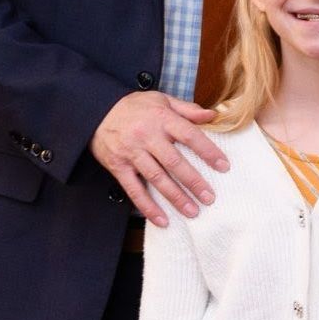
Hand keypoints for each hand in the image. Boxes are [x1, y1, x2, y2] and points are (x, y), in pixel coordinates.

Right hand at [90, 90, 227, 225]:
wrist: (95, 111)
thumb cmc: (134, 107)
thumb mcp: (161, 99)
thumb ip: (187, 109)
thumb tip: (212, 115)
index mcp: (162, 118)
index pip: (190, 136)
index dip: (208, 151)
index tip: (224, 166)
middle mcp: (147, 136)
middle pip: (174, 162)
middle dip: (194, 181)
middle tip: (209, 198)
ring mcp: (132, 153)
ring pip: (156, 179)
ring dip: (176, 197)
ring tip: (193, 211)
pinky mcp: (118, 167)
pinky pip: (134, 190)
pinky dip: (148, 207)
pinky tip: (162, 220)